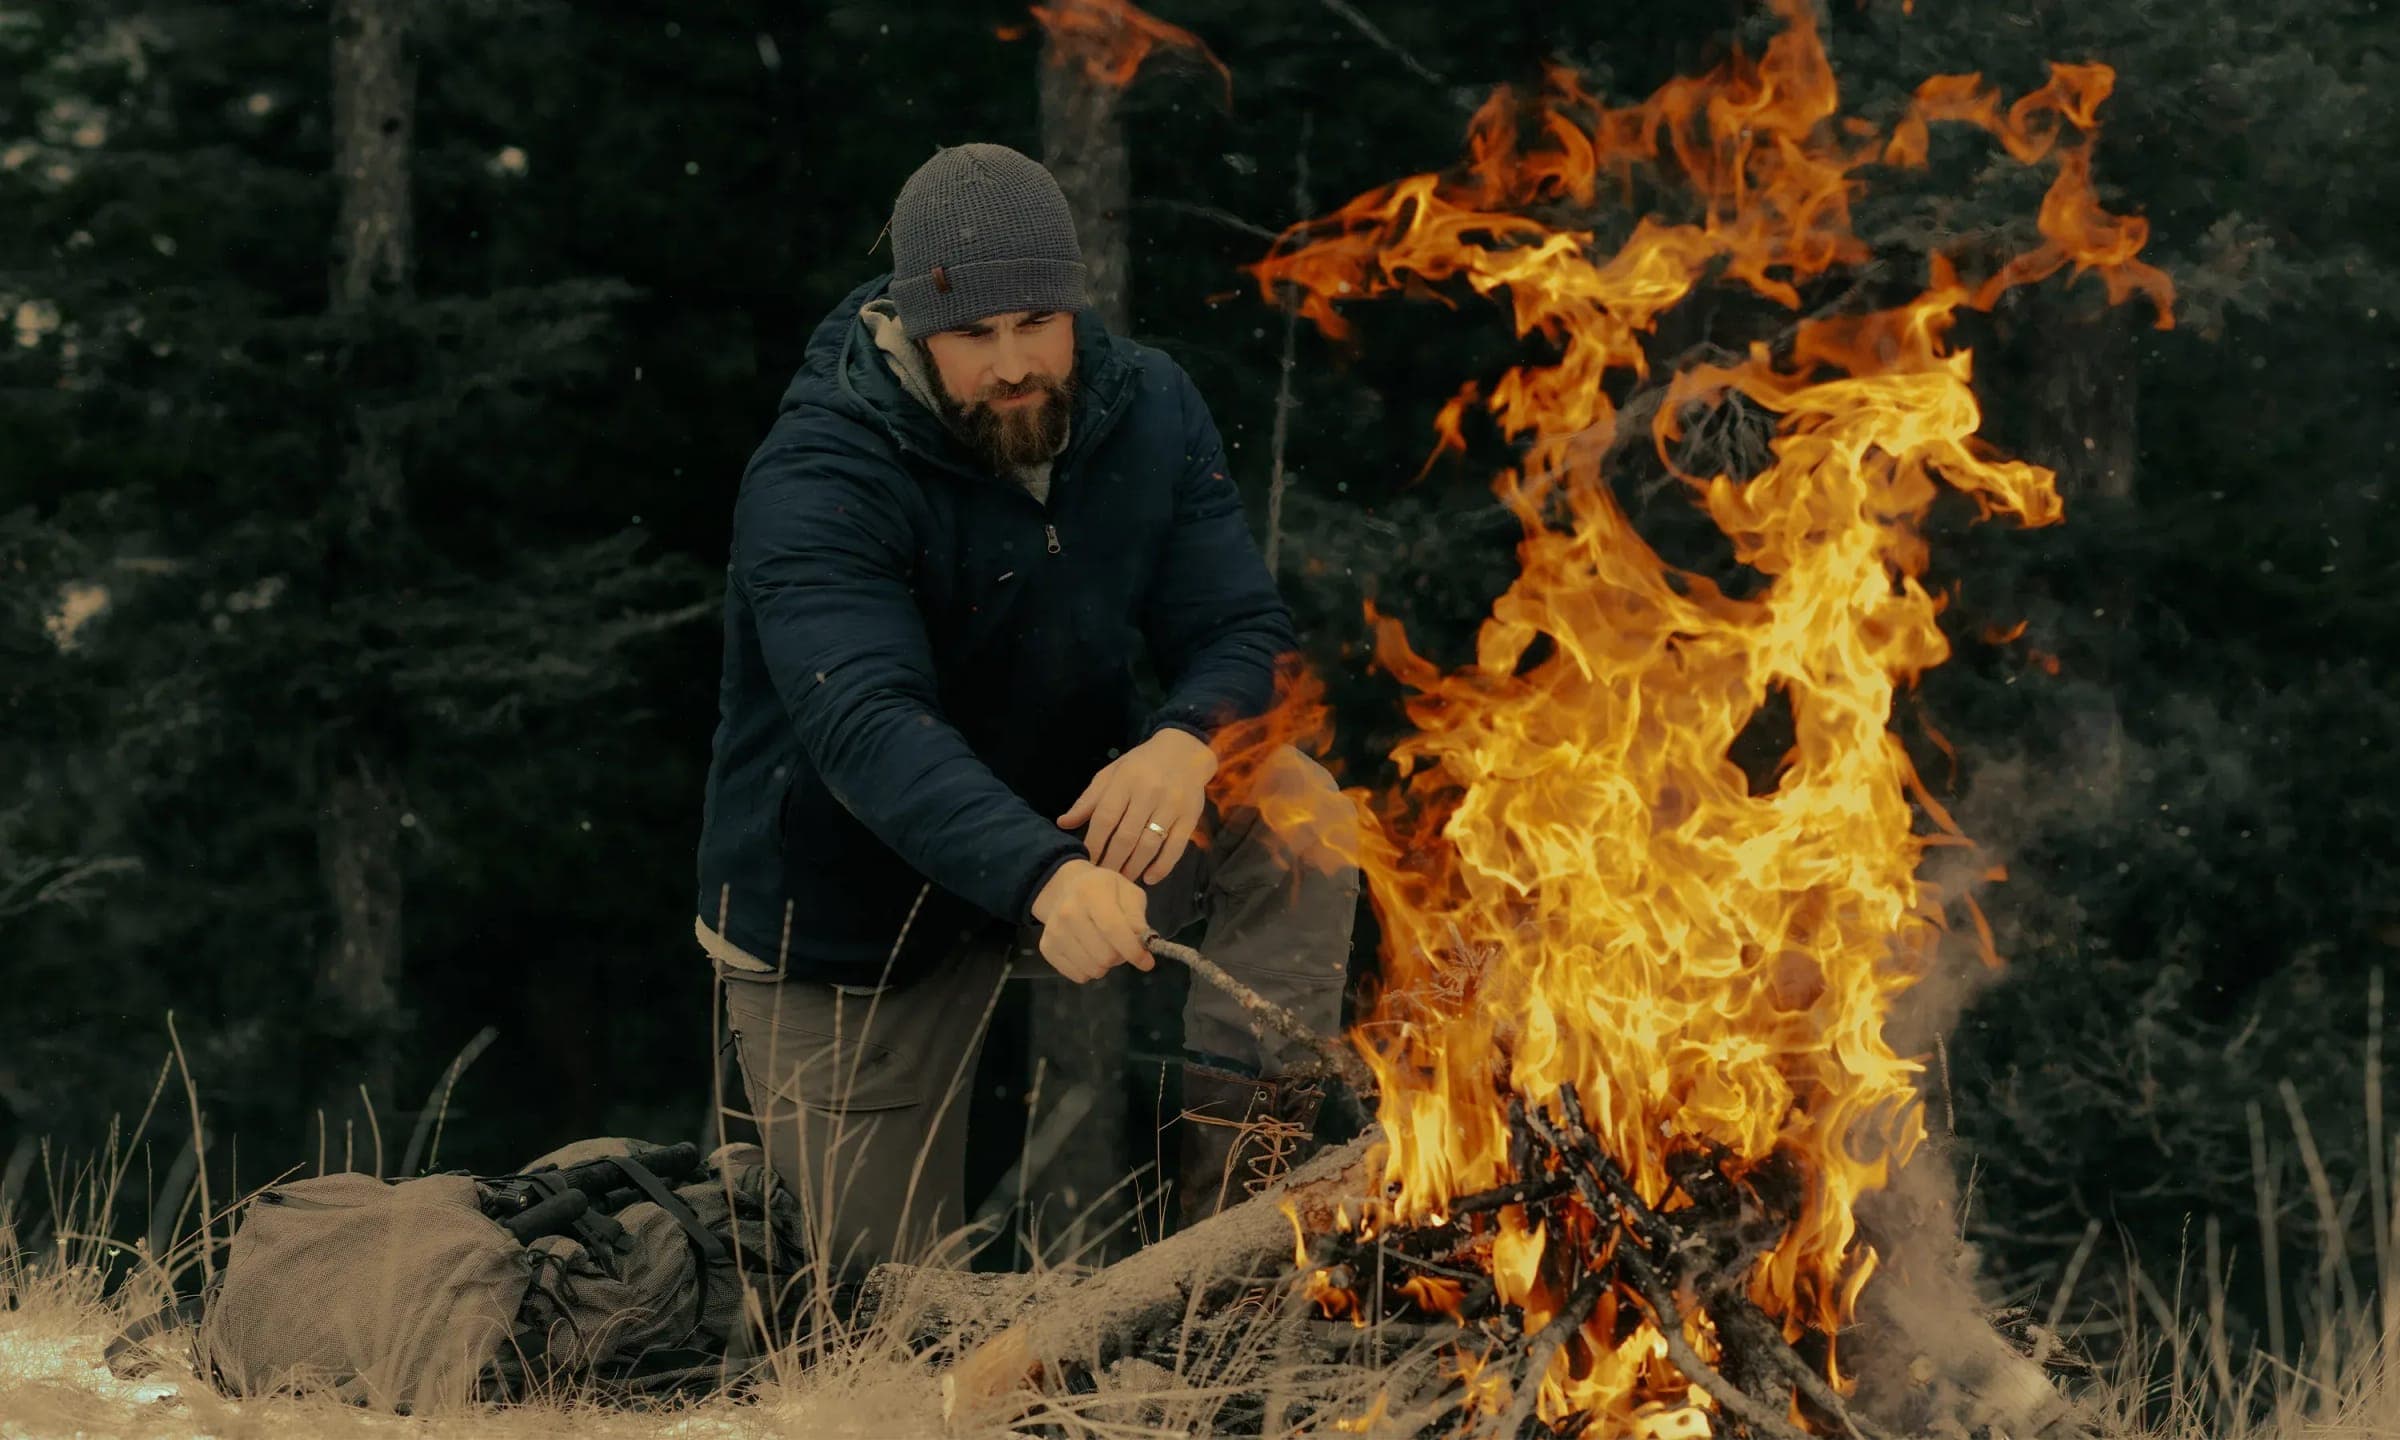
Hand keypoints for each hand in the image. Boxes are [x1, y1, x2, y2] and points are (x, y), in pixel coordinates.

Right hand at [1029, 860, 1156, 982]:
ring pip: (1092, 969)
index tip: (1147, 962)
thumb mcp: (1128, 892)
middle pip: (1104, 955)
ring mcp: (1054, 931)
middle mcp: (1067, 912)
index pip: (1113, 929)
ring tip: (1104, 947)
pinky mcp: (1047, 948)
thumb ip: (1137, 916)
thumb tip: (1143, 942)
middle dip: (1120, 956)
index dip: (1133, 950)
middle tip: (1121, 946)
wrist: (1065, 889)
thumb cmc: (1104, 890)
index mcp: (1091, 892)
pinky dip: (1089, 970)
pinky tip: (1089, 952)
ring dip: (1105, 964)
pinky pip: (1078, 975)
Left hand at [1058, 728, 1217, 883]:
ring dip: (1133, 867)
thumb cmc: (1141, 765)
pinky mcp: (1190, 817)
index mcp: (1125, 780)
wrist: (1185, 751)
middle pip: (1126, 836)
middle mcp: (1149, 792)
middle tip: (1102, 878)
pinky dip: (1162, 866)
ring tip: (1121, 880)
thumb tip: (1063, 823)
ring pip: (1149, 844)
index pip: (1105, 818)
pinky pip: (1175, 847)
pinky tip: (1149, 878)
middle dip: (1111, 861)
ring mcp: (1172, 805)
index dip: (1094, 843)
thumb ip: (1089, 800)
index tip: (1085, 862)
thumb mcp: (1112, 774)